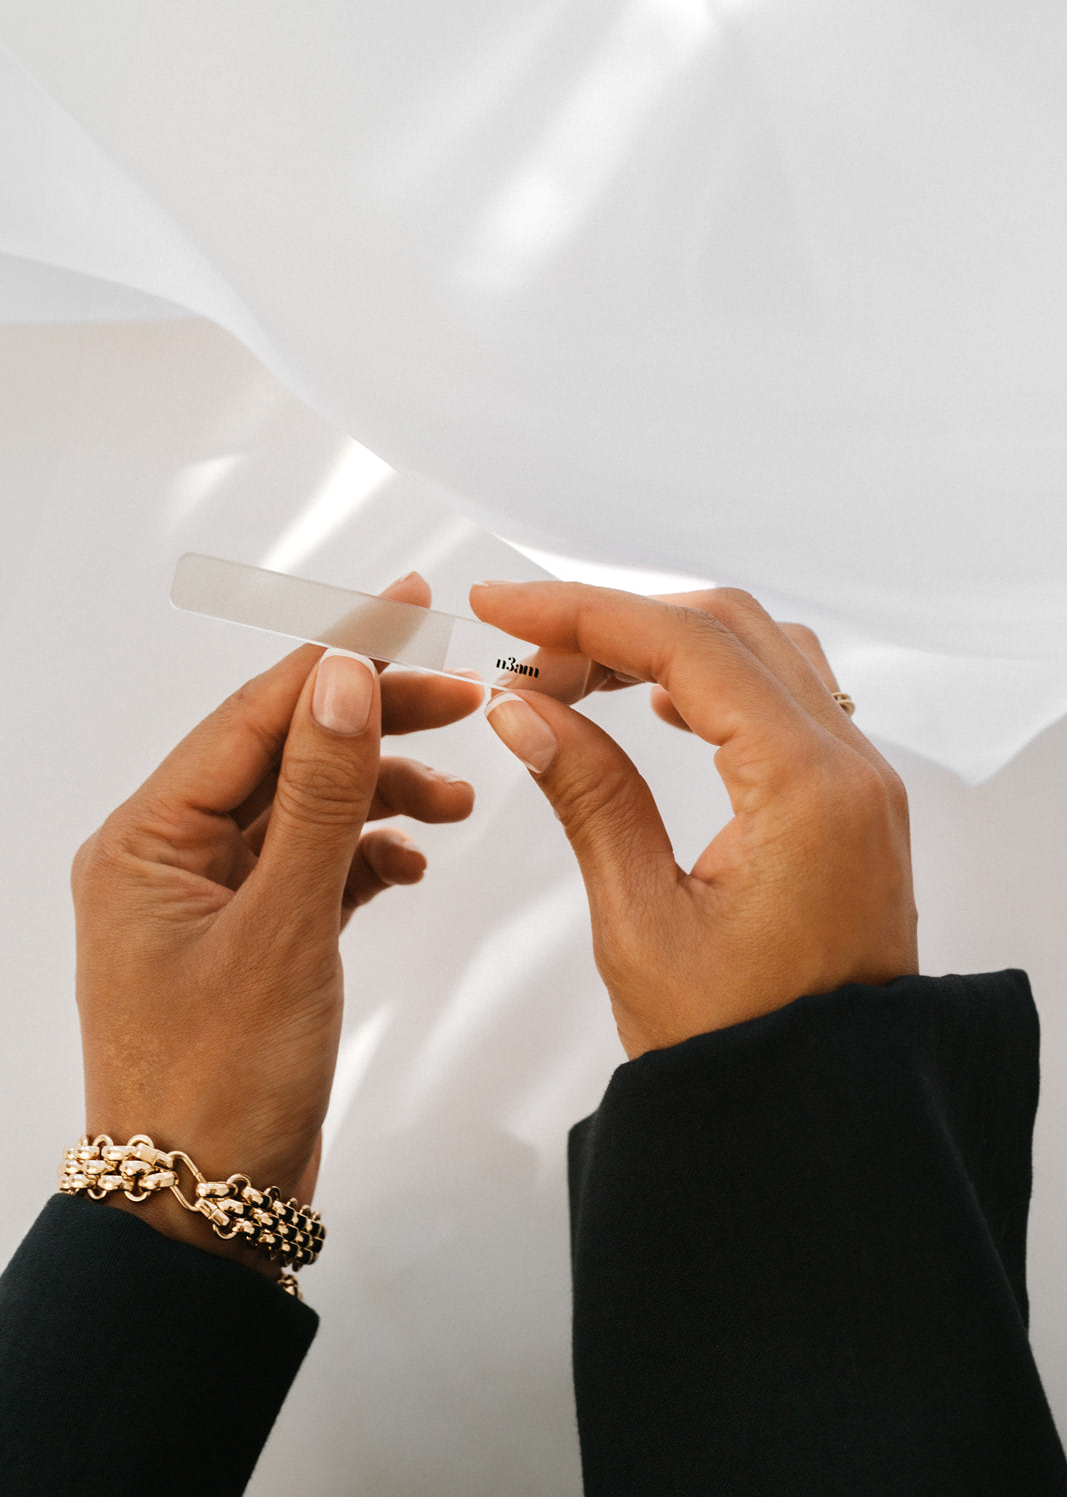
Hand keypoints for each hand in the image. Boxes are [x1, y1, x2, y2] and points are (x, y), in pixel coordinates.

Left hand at [72, 573, 479, 1271]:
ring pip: (308, 807)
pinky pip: (314, 864)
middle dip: (375, 725)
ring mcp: (210, 897)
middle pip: (286, 752)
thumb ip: (321, 796)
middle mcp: (170, 856)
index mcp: (147, 839)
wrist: (203, 1210)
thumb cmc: (217, 1085)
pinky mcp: (250, 936)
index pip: (256, 714)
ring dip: (381, 795)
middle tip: (464, 699)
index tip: (408, 603)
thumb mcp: (283, 927)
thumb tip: (344, 676)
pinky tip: (410, 864)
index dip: (338, 652)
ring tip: (456, 805)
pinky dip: (367, 854)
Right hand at [472, 581, 916, 1059]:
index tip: (503, 606)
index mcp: (805, 790)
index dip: (581, 612)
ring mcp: (858, 783)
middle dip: (616, 622)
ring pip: (761, 651)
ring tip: (574, 678)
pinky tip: (654, 702)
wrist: (821, 1122)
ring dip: (663, 643)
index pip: (685, 646)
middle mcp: (849, 769)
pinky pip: (786, 698)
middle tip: (526, 655)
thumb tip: (525, 710)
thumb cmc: (744, 1053)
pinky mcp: (849, 804)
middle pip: (728, 627)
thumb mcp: (641, 923)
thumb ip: (588, 796)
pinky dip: (712, 679)